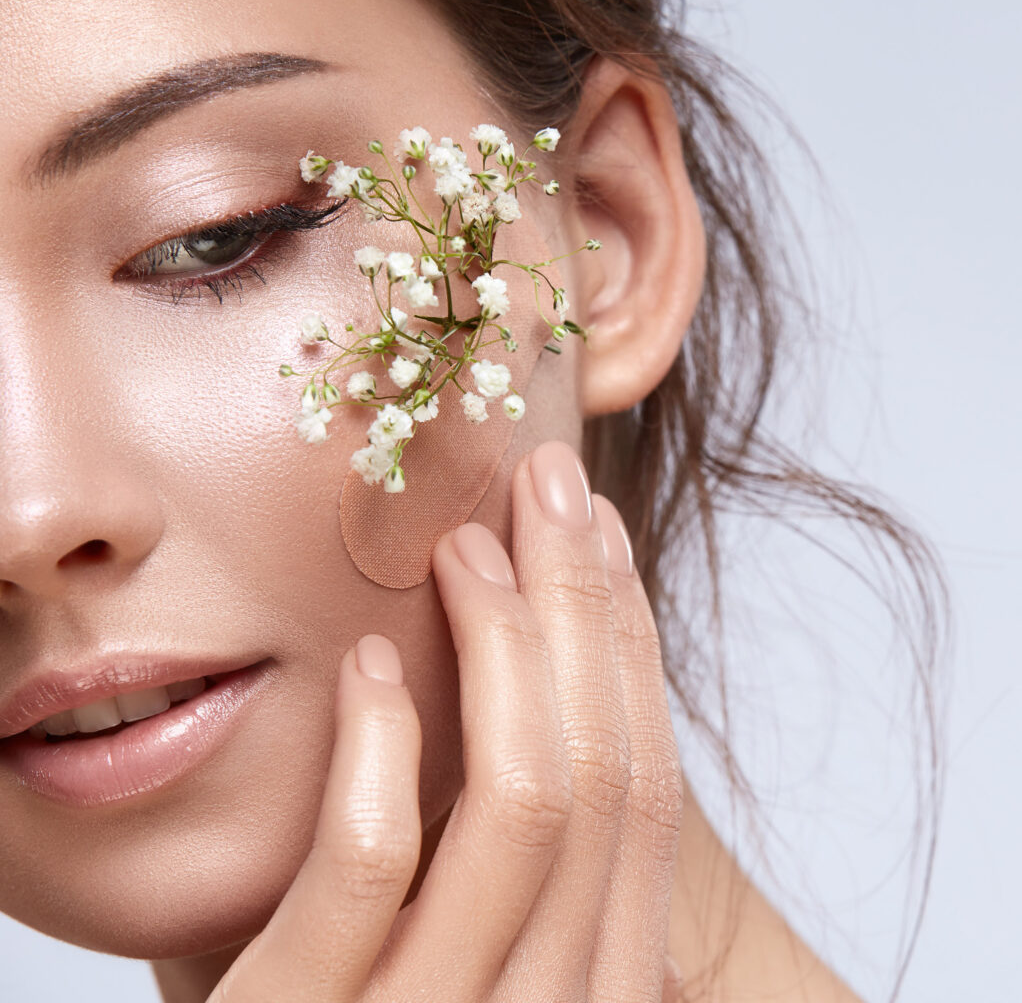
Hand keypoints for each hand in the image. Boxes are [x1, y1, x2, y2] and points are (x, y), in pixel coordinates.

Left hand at [208, 440, 685, 1002]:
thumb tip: (571, 734)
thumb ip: (528, 884)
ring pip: (522, 810)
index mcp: (595, 984)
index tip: (600, 531)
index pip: (642, 790)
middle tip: (549, 482)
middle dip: (585, 608)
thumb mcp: (473, 963)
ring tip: (466, 546)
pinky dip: (383, 749)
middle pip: (601, 775)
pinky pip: (372, 872)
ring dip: (506, 651)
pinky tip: (364, 663)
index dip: (629, 646)